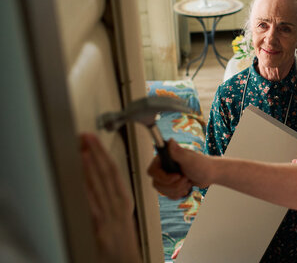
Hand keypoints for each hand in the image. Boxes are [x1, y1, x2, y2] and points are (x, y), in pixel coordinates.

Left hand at [80, 133, 141, 262]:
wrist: (126, 262)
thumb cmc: (121, 240)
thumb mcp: (119, 214)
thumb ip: (109, 197)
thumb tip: (92, 177)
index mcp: (124, 199)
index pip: (114, 169)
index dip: (103, 152)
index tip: (93, 139)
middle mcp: (119, 205)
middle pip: (107, 173)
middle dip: (95, 152)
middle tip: (86, 137)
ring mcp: (111, 216)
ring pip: (100, 186)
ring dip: (90, 167)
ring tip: (82, 150)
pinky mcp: (101, 228)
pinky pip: (92, 206)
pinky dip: (86, 191)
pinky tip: (79, 180)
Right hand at [147, 139, 211, 198]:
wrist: (209, 173)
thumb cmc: (201, 164)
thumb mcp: (189, 159)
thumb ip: (177, 152)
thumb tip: (170, 141)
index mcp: (164, 158)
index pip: (152, 171)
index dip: (163, 177)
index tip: (177, 176)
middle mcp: (163, 167)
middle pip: (157, 183)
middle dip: (174, 185)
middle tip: (185, 179)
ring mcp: (166, 177)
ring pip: (163, 191)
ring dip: (178, 189)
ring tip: (187, 182)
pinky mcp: (170, 185)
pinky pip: (168, 195)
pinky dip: (178, 193)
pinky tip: (186, 187)